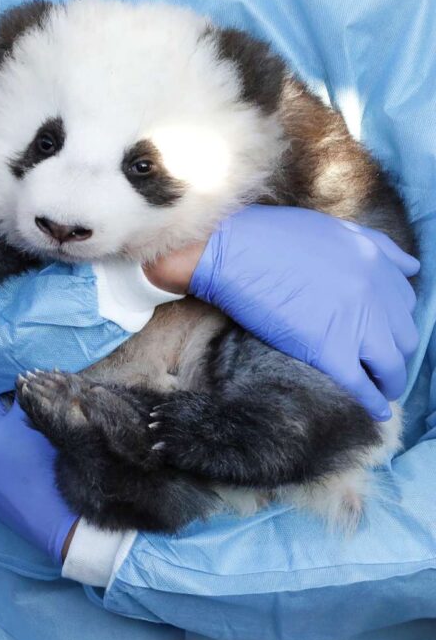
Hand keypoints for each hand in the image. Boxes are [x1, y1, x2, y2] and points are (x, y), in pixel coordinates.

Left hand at [0, 396, 78, 562]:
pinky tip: (28, 466)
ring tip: (32, 447)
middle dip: (6, 420)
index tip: (31, 402)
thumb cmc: (44, 462)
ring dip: (6, 441)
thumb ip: (24, 394)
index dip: (10, 396)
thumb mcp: (35, 418)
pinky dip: (6, 462)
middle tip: (33, 424)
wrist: (59, 519)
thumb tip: (23, 378)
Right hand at [164, 204, 419, 420]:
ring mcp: (354, 323)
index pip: (404, 304)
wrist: (227, 253)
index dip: (393, 323)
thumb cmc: (268, 235)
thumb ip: (377, 245)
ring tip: (381, 390)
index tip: (381, 334)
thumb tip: (412, 268)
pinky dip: (373, 402)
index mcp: (375, 263)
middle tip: (380, 365)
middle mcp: (375, 294)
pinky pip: (362, 385)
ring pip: (391, 365)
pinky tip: (377, 412)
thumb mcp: (332, 228)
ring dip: (389, 381)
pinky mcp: (328, 350)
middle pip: (405, 338)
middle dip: (395, 354)